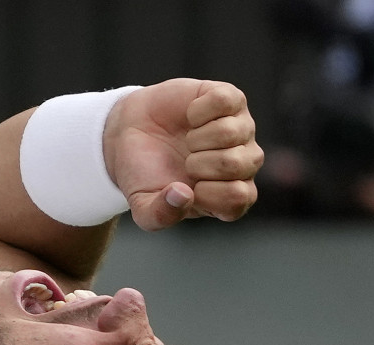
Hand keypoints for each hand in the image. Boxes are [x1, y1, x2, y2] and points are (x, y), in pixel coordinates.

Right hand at [104, 79, 263, 231]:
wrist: (129, 135)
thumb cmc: (144, 173)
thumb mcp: (143, 206)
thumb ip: (160, 215)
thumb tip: (184, 195)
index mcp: (229, 195)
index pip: (238, 199)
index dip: (206, 193)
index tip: (183, 186)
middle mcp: (244, 163)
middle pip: (236, 164)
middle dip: (198, 164)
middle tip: (185, 161)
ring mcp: (241, 129)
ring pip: (232, 132)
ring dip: (197, 137)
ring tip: (188, 140)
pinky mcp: (230, 99)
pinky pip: (224, 102)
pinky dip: (198, 110)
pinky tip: (191, 117)